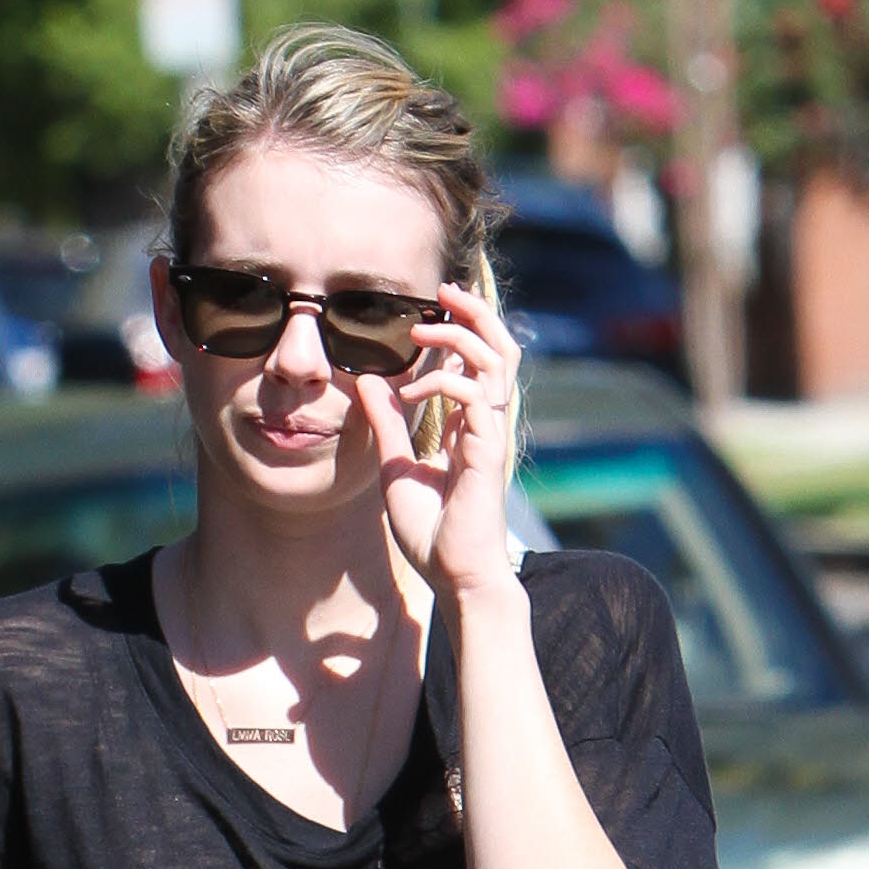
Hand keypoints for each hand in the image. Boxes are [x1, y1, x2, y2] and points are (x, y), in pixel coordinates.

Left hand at [355, 281, 521, 603]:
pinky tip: (413, 397)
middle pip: (500, 349)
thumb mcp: (396, 468)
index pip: (477, 362)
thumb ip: (387, 424)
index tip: (429, 314)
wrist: (455, 576)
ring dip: (461, 336)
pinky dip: (445, 383)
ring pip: (497, 361)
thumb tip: (369, 381)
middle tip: (444, 292)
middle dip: (475, 314)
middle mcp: (485, 424)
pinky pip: (476, 396)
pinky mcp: (487, 450)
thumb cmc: (432, 533)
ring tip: (424, 332)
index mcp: (469, 426)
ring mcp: (490, 434)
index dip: (460, 330)